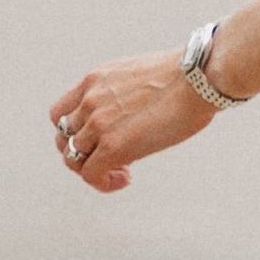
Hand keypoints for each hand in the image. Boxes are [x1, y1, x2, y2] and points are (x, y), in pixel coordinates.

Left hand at [49, 49, 214, 192]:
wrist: (198, 79)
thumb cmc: (187, 77)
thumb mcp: (141, 76)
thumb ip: (125, 94)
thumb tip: (138, 112)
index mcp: (95, 80)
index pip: (61, 112)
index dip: (75, 131)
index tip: (99, 138)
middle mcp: (90, 100)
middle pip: (64, 138)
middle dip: (84, 153)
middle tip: (110, 159)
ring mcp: (98, 124)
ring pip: (73, 158)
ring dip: (94, 169)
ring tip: (122, 171)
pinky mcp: (113, 147)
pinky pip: (91, 175)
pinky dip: (103, 183)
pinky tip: (126, 178)